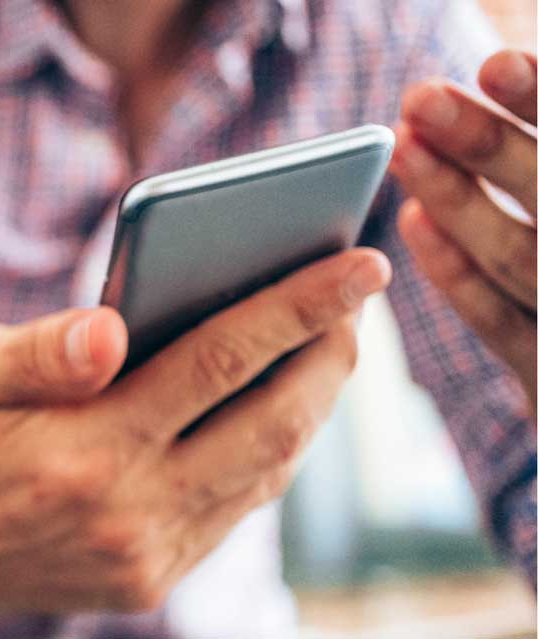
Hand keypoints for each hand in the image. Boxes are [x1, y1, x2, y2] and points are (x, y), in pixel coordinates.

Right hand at [0, 249, 389, 629]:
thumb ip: (39, 351)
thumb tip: (111, 327)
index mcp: (79, 451)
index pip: (217, 364)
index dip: (297, 308)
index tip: (359, 264)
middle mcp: (126, 513)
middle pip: (271, 425)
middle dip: (330, 354)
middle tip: (357, 298)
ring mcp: (143, 556)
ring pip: (266, 472)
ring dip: (311, 404)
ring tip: (329, 343)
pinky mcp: (149, 579)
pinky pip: (236, 508)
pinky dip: (270, 450)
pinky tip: (275, 404)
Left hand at [389, 49, 535, 404]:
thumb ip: (531, 162)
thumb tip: (501, 75)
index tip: (497, 65)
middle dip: (488, 147)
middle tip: (420, 99)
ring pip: (522, 257)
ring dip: (457, 200)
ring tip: (403, 146)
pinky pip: (503, 323)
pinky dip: (455, 272)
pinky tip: (412, 219)